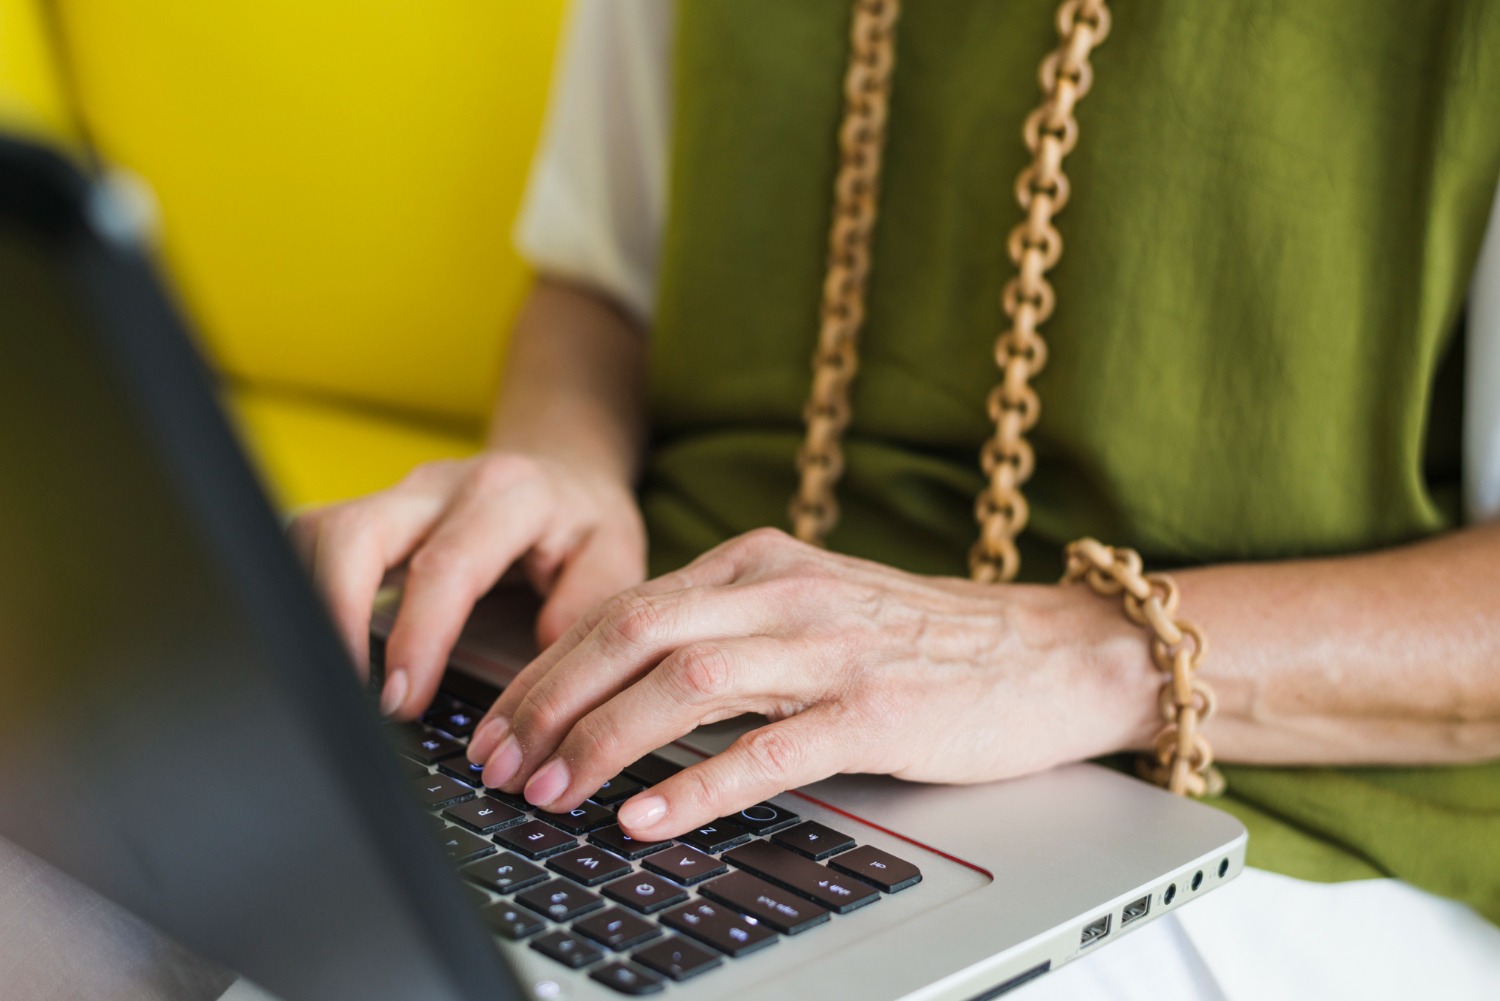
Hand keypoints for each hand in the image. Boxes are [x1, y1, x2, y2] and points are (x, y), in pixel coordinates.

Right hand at [290, 452, 645, 718]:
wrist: (562, 474)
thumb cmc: (584, 525)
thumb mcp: (615, 556)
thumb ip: (586, 604)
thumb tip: (542, 662)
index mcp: (509, 495)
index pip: (446, 564)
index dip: (418, 635)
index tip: (404, 699)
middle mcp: (441, 486)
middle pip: (356, 534)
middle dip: (338, 616)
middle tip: (352, 694)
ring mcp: (397, 498)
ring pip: (318, 533)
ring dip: (310, 605)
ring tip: (331, 680)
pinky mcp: (371, 515)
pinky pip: (314, 544)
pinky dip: (304, 593)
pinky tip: (322, 649)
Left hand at [465, 528, 1160, 840]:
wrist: (1044, 652)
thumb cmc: (917, 641)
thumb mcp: (808, 606)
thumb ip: (723, 628)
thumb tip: (618, 683)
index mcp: (758, 562)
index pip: (622, 606)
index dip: (547, 667)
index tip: (496, 723)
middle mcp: (784, 592)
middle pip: (632, 633)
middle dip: (549, 701)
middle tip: (496, 762)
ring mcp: (830, 648)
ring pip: (684, 684)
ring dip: (601, 741)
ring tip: (548, 793)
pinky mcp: (874, 711)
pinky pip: (765, 749)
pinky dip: (693, 786)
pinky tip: (643, 818)